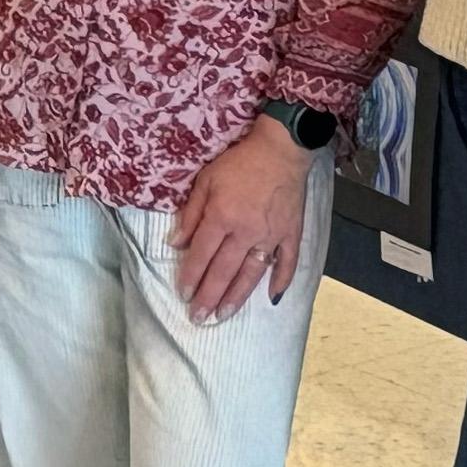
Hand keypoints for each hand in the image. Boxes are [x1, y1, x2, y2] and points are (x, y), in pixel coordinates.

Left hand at [170, 119, 309, 325]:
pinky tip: (273, 298)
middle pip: (224, 271)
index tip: (183, 294)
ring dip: (237, 297)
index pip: (201, 255)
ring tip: (224, 315)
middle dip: (209, 296)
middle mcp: (246, 232)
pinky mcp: (291, 234)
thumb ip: (191, 214)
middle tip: (199, 318)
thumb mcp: (206, 181)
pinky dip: (281, 281)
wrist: (281, 149)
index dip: (190, 276)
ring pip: (251, 274)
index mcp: (222, 218)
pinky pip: (287, 262)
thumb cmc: (239, 162)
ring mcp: (271, 236)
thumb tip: (175, 243)